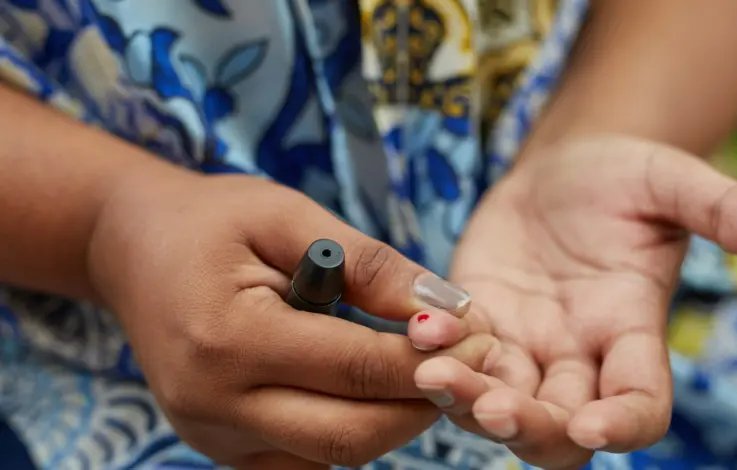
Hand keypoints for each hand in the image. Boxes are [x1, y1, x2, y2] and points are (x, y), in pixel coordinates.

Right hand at [86, 170, 496, 468]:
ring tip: (427, 370)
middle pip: (349, 435)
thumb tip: (446, 310)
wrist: (132, 248)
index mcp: (227, 338)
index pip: (353, 369)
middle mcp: (211, 403)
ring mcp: (210, 434)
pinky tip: (370, 387)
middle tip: (472, 365)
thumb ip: (369, 263)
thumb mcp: (288, 215)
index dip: (427, 359)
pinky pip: (304, 458)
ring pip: (332, 456)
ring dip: (392, 421)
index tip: (482, 338)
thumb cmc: (211, 220)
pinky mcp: (218, 445)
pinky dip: (350, 429)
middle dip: (423, 405)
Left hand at [407, 135, 736, 467]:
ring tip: (432, 372)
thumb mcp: (670, 181)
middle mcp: (577, 353)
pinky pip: (456, 355)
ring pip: (497, 401)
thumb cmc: (621, 175)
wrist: (559, 168)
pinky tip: (420, 328)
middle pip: (557, 424)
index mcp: (630, 332)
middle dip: (525, 425)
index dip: (621, 425)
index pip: (638, 404)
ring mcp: (523, 342)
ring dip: (466, 399)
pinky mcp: (478, 320)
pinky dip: (437, 351)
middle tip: (491, 406)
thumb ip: (720, 208)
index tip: (590, 425)